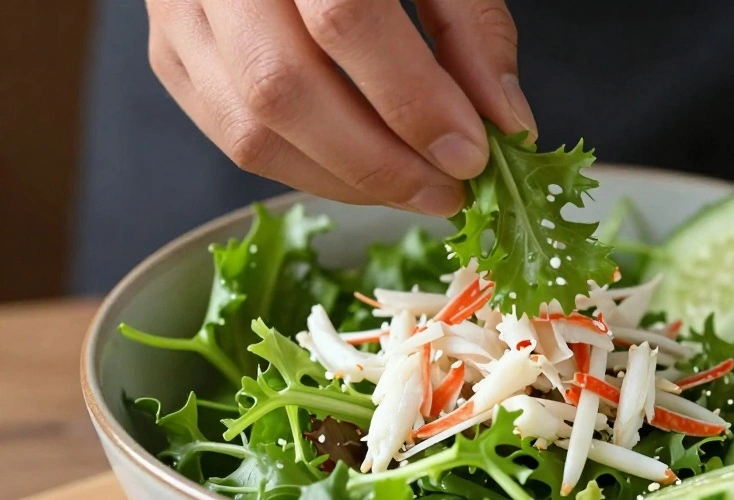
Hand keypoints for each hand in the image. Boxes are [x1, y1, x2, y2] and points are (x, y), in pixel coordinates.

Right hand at [145, 0, 536, 216]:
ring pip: (250, 130)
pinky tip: (363, 174)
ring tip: (414, 190)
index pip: (344, 20)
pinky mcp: (171, 55)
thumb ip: (471, 28)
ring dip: (345, 182)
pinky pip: (233, 139)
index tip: (471, 154)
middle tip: (447, 191)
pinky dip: (308, 171)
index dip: (412, 100)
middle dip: (379, 164)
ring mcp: (181, 14)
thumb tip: (505, 124)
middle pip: (283, 90)